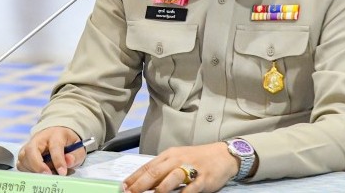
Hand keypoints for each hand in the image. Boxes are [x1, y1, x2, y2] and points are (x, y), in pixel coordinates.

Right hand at [16, 127, 85, 175]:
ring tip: (47, 172)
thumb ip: (75, 155)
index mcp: (55, 134)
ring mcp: (29, 145)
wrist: (58, 135)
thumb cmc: (67, 143)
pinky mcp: (24, 153)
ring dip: (33, 169)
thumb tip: (69, 161)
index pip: (55, 147)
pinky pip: (21, 164)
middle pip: (31, 150)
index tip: (62, 172)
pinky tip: (39, 173)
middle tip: (48, 175)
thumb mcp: (77, 147)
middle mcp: (39, 138)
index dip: (58, 161)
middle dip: (38, 165)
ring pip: (23, 158)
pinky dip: (28, 171)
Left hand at [123, 142, 237, 192]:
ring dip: (160, 189)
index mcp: (168, 155)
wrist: (222, 155)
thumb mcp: (176, 159)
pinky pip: (192, 187)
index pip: (147, 167)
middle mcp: (177, 160)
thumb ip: (161, 170)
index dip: (134, 178)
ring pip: (172, 177)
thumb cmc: (195, 159)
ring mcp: (191, 168)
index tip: (123, 188)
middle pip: (156, 172)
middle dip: (141, 185)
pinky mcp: (204, 178)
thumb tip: (142, 183)